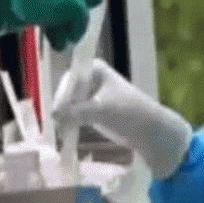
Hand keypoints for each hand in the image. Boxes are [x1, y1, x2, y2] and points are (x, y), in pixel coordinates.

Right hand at [52, 58, 192, 179]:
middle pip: (66, 93)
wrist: (150, 131)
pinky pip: (74, 115)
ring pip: (68, 105)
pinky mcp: (92, 110)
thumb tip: (53, 118)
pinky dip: (69, 124)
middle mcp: (90, 78)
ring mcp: (90, 94)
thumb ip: (76, 112)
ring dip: (63, 118)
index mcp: (94, 68)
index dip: (61, 97)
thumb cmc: (130, 113)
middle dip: (61, 109)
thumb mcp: (102, 109)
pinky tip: (65, 134)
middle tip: (54, 126)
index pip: (69, 80)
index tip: (56, 114)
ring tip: (59, 133)